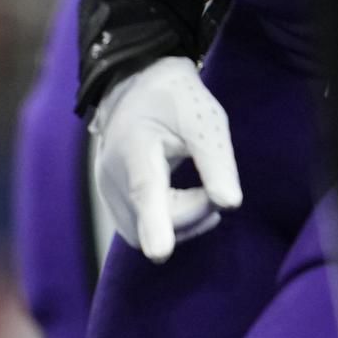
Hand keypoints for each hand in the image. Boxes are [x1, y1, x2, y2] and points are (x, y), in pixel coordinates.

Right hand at [90, 56, 241, 263]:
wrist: (135, 84)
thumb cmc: (175, 100)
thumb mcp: (205, 121)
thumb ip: (217, 163)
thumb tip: (231, 205)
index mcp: (136, 149)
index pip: (146, 192)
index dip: (156, 223)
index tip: (161, 253)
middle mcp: (112, 175)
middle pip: (151, 221)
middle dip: (190, 214)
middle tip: (214, 189)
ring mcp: (106, 191)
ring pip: (142, 233)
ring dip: (178, 223)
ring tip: (201, 193)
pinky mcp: (109, 199)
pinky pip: (136, 228)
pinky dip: (165, 222)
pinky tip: (184, 200)